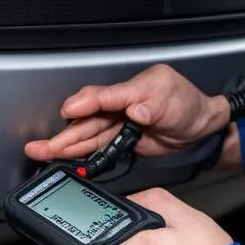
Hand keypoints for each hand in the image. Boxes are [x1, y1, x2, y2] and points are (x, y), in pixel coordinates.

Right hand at [25, 64, 228, 161]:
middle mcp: (123, 104)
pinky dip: (81, 152)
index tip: (69, 111)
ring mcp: (121, 122)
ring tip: (43, 152)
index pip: (104, 96)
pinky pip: (99, 146)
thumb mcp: (172, 99)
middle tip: (42, 144)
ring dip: (66, 144)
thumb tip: (135, 110)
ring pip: (89, 135)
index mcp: (134, 88)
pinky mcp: (123, 139)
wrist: (202, 127)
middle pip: (88, 119)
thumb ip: (151, 105)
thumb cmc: (190, 106)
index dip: (85, 105)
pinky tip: (65, 157)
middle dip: (65, 132)